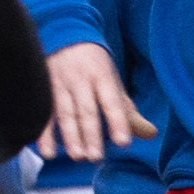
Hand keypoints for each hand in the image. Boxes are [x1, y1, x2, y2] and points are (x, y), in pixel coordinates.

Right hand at [39, 43, 151, 161]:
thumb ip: (128, 111)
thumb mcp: (112, 82)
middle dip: (91, 134)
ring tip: (77, 156)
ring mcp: (58, 84)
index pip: (112, 101)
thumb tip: (151, 133)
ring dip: (70, 136)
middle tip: (95, 157)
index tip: (123, 142)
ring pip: (64, 113)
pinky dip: (44, 134)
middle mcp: (80, 79)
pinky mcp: (42, 90)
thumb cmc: (93, 66)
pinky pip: (43, 114)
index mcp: (102, 76)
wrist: (63, 35)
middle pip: (86, 110)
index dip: (118, 121)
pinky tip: (48, 151)